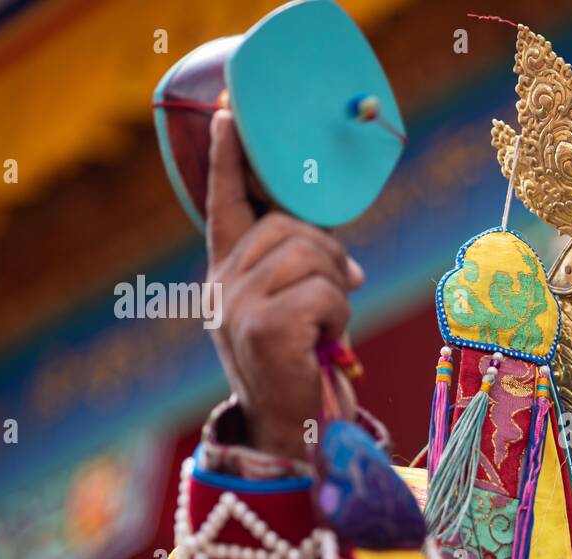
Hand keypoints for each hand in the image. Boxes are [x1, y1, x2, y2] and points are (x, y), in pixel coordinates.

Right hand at [204, 109, 363, 459]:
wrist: (289, 433)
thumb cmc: (296, 372)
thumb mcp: (290, 316)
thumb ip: (302, 276)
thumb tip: (349, 264)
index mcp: (225, 276)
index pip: (224, 206)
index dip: (228, 159)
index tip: (229, 113)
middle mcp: (222, 286)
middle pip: (288, 227)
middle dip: (328, 253)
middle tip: (340, 290)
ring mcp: (238, 306)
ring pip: (311, 256)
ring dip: (337, 288)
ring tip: (328, 325)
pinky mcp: (265, 327)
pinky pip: (327, 292)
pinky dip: (340, 317)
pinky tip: (326, 344)